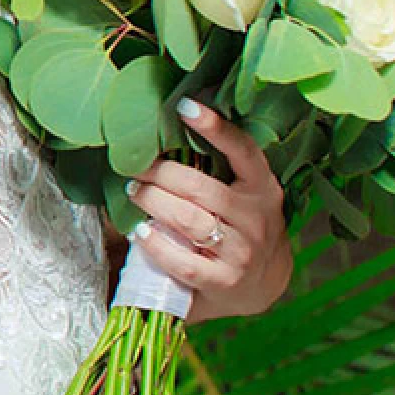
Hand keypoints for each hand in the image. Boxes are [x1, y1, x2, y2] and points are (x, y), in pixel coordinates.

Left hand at [124, 98, 291, 322]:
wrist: (261, 287)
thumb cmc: (239, 230)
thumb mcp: (242, 197)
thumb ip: (216, 172)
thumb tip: (163, 135)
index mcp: (262, 189)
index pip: (244, 151)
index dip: (215, 127)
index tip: (185, 106)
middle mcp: (256, 218)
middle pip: (200, 187)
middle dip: (160, 173)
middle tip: (134, 167)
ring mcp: (242, 252)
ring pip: (189, 219)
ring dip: (153, 203)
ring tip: (133, 193)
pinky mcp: (224, 281)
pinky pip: (183, 261)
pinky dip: (156, 245)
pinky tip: (140, 232)